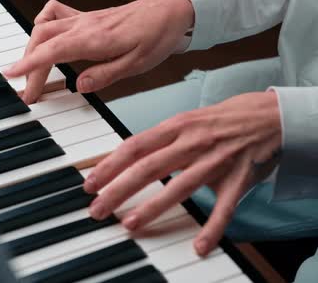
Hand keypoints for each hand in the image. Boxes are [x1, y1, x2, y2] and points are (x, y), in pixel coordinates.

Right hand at [3, 0, 194, 103]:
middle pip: (42, 41)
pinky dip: (41, 25)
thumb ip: (105, 75)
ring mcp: (81, 19)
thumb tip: (79, 86)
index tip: (11, 74)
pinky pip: (53, 13)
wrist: (167, 11)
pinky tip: (43, 39)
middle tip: (30, 92)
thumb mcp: (136, 64)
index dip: (30, 63)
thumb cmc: (154, 36)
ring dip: (32, 49)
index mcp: (94, 39)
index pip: (53, 50)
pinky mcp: (83, 17)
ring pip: (43, 27)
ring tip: (31, 72)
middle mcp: (83, 26)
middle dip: (29, 66)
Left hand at [83, 91, 281, 255]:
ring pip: (179, 186)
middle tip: (97, 209)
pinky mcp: (238, 179)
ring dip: (152, 207)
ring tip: (129, 224)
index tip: (89, 184)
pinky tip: (199, 246)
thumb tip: (125, 156)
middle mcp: (192, 143)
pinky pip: (224, 207)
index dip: (109, 166)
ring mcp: (215, 161)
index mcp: (176, 127)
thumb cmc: (222, 120)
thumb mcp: (185, 121)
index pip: (134, 146)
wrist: (270, 114)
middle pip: (148, 167)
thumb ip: (158, 140)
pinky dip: (213, 228)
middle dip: (118, 190)